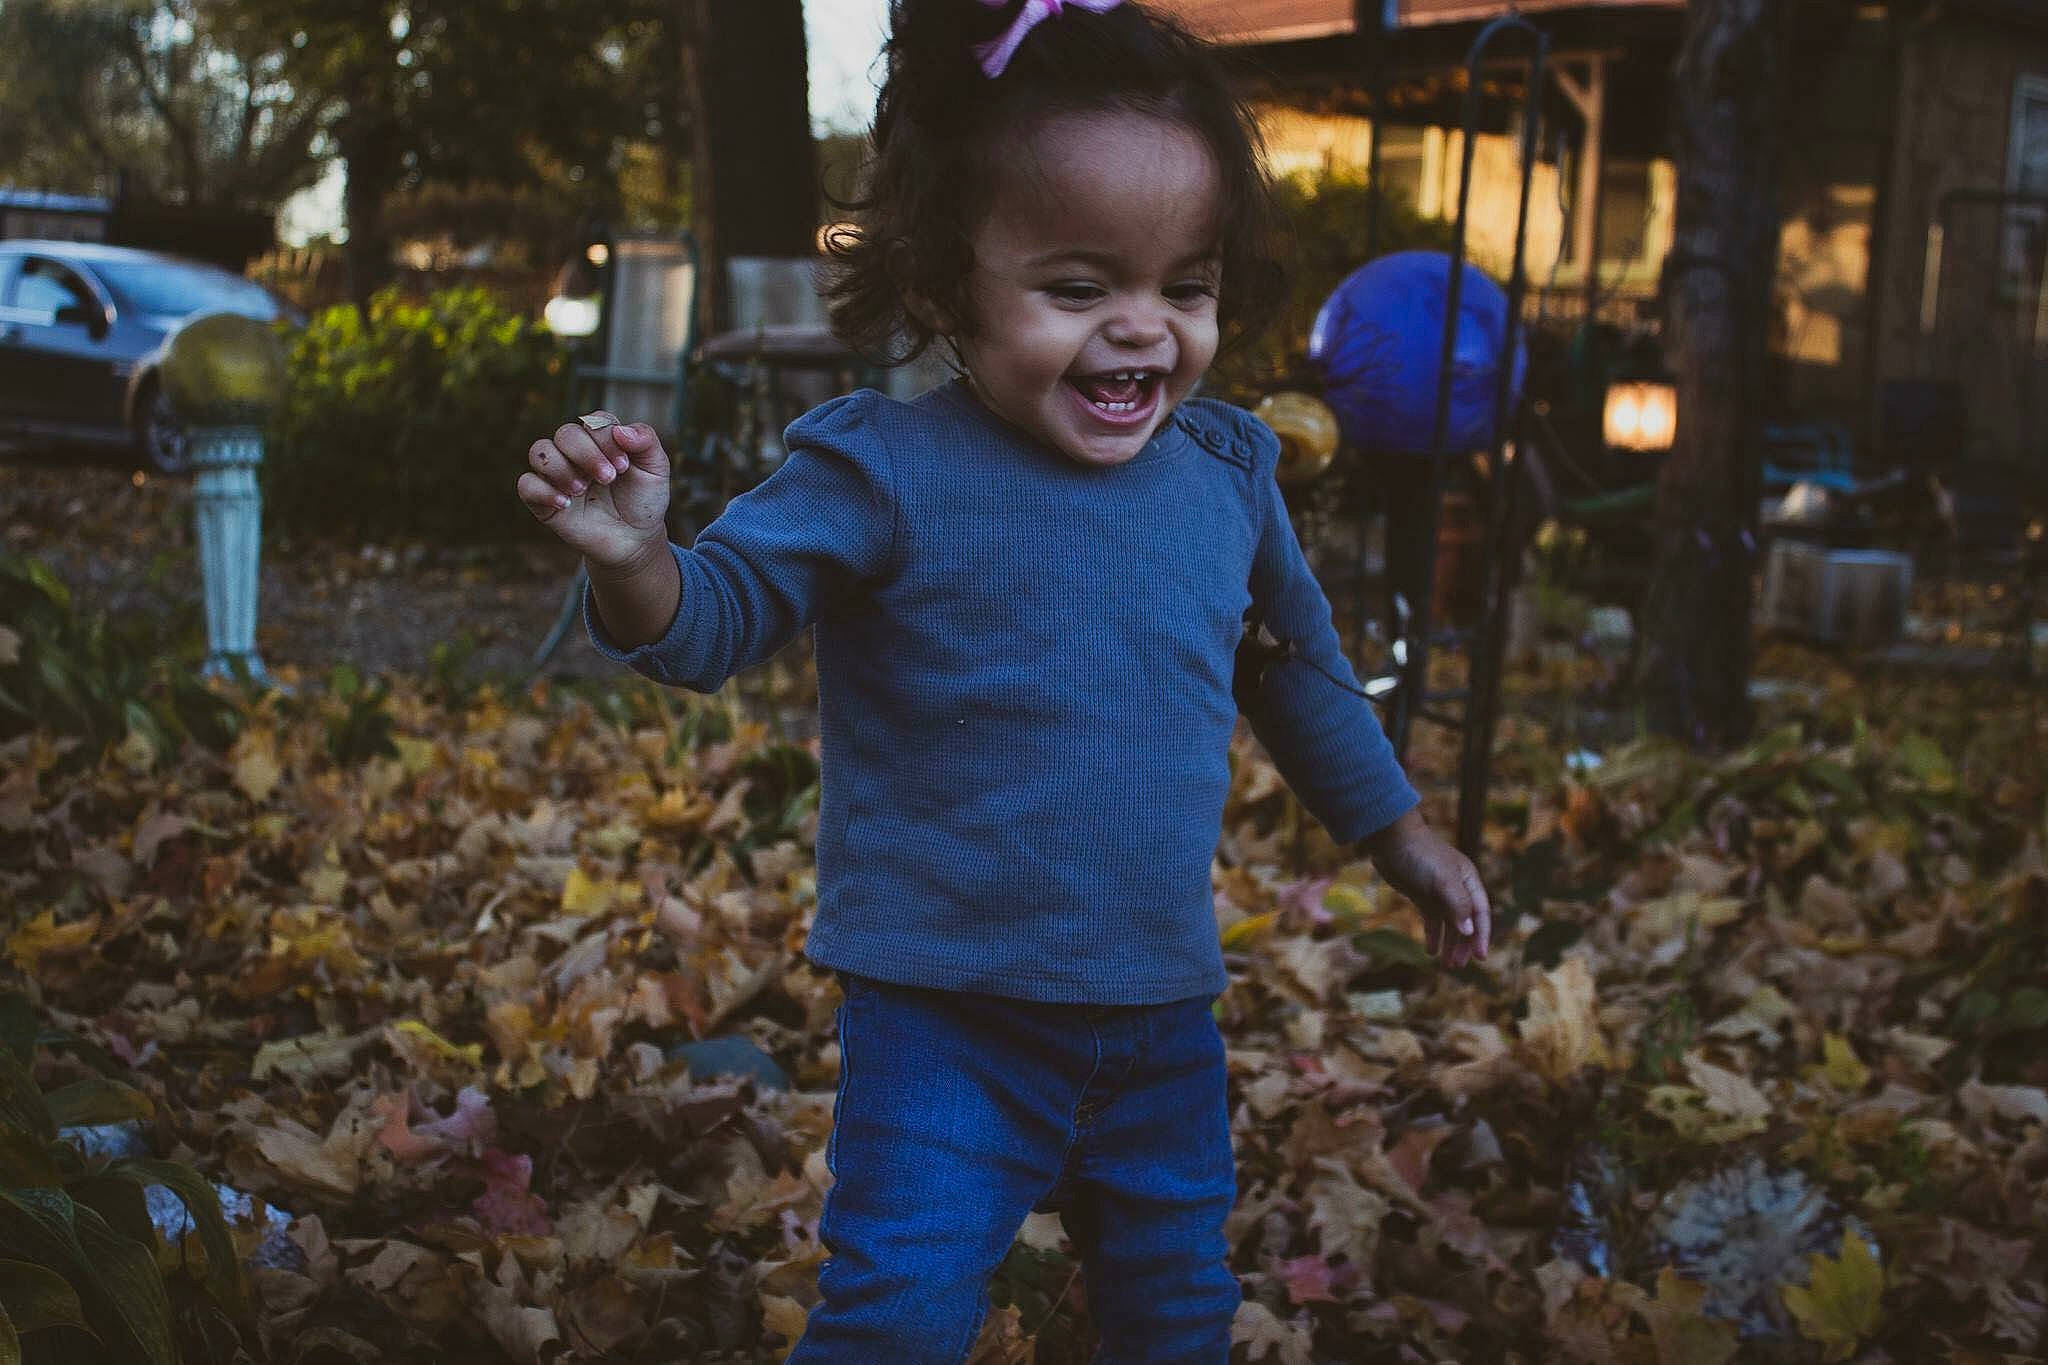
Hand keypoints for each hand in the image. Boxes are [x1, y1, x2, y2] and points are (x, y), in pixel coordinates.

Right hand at [516, 411, 672, 570]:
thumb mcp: (656, 469)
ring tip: (582, 490)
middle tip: (608, 478)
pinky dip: (543, 491)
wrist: (634, 540)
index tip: (624, 466)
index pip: (593, 422)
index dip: (605, 439)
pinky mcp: (543, 500)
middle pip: (565, 434)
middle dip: (586, 454)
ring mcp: (557, 475)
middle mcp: (575, 452)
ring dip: (561, 469)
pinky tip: (566, 504)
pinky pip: (526, 484)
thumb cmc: (643, 501)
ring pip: (539, 452)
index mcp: (600, 440)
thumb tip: (620, 430)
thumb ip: (646, 441)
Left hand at [1364, 810, 1490, 967]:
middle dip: (1463, 945)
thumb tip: (1468, 931)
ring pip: (1449, 924)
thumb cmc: (1420, 855)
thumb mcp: (1442, 879)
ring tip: (1446, 965)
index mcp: (1469, 881)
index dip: (1481, 936)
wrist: (1390, 840)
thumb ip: (1457, 904)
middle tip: (1457, 965)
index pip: (1480, 913)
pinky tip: (1430, 951)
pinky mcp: (1422, 896)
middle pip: (1465, 922)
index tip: (1480, 958)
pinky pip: (1431, 920)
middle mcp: (1457, 888)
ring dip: (1448, 944)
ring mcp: (1439, 893)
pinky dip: (1432, 935)